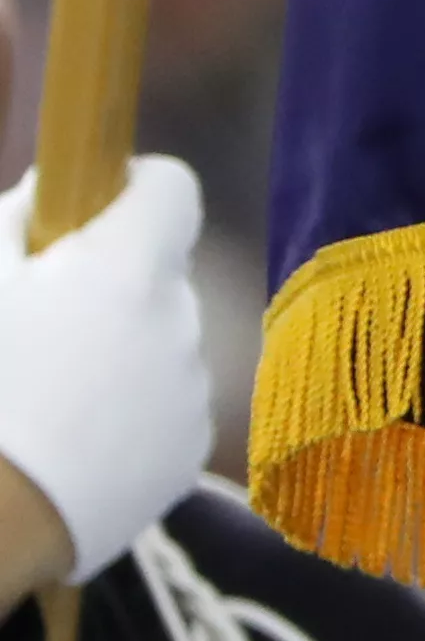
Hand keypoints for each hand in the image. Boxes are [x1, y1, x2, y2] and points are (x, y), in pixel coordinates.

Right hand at [0, 160, 210, 595]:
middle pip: (159, 274)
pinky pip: (165, 406)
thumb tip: (51, 193)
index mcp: (127, 270)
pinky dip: (129, 411)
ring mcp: (191, 391)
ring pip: (162, 343)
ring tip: (46, 396)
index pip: (172, 188)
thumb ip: (16, 218)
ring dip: (120, 351)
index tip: (92, 212)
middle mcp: (179, 322)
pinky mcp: (190, 452)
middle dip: (111, 284)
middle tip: (41, 322)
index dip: (131, 190)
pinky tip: (69, 441)